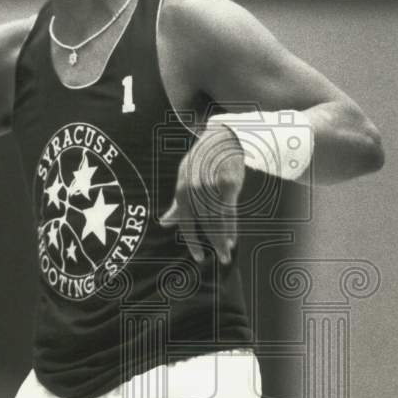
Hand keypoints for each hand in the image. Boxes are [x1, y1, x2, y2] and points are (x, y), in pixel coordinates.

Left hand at [159, 123, 244, 264]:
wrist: (222, 138)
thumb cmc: (201, 161)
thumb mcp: (183, 179)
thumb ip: (176, 204)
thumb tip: (164, 223)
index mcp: (182, 191)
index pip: (186, 222)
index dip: (192, 241)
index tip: (199, 256)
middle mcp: (195, 191)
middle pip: (204, 224)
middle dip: (213, 243)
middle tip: (220, 258)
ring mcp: (212, 188)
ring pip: (218, 220)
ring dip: (223, 238)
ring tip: (227, 253)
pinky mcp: (228, 184)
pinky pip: (230, 211)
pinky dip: (232, 226)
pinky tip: (233, 238)